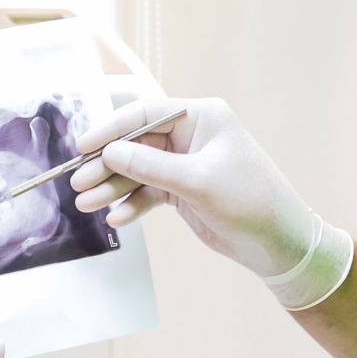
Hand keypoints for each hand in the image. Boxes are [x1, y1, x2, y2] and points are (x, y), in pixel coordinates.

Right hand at [71, 98, 315, 277]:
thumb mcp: (197, 182)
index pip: (145, 113)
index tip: (84, 147)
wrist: (278, 243)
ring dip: (113, 187)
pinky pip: (148, 192)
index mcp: (201, 118)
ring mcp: (185, 164)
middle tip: (78, 182)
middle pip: (135, 144)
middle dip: (107, 164)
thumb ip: (150, 166)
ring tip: (86, 204)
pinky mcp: (182, 191)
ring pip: (138, 171)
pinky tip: (116, 218)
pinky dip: (132, 204)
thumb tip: (109, 152)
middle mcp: (191, 136)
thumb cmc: (249, 201)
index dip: (111, 129)